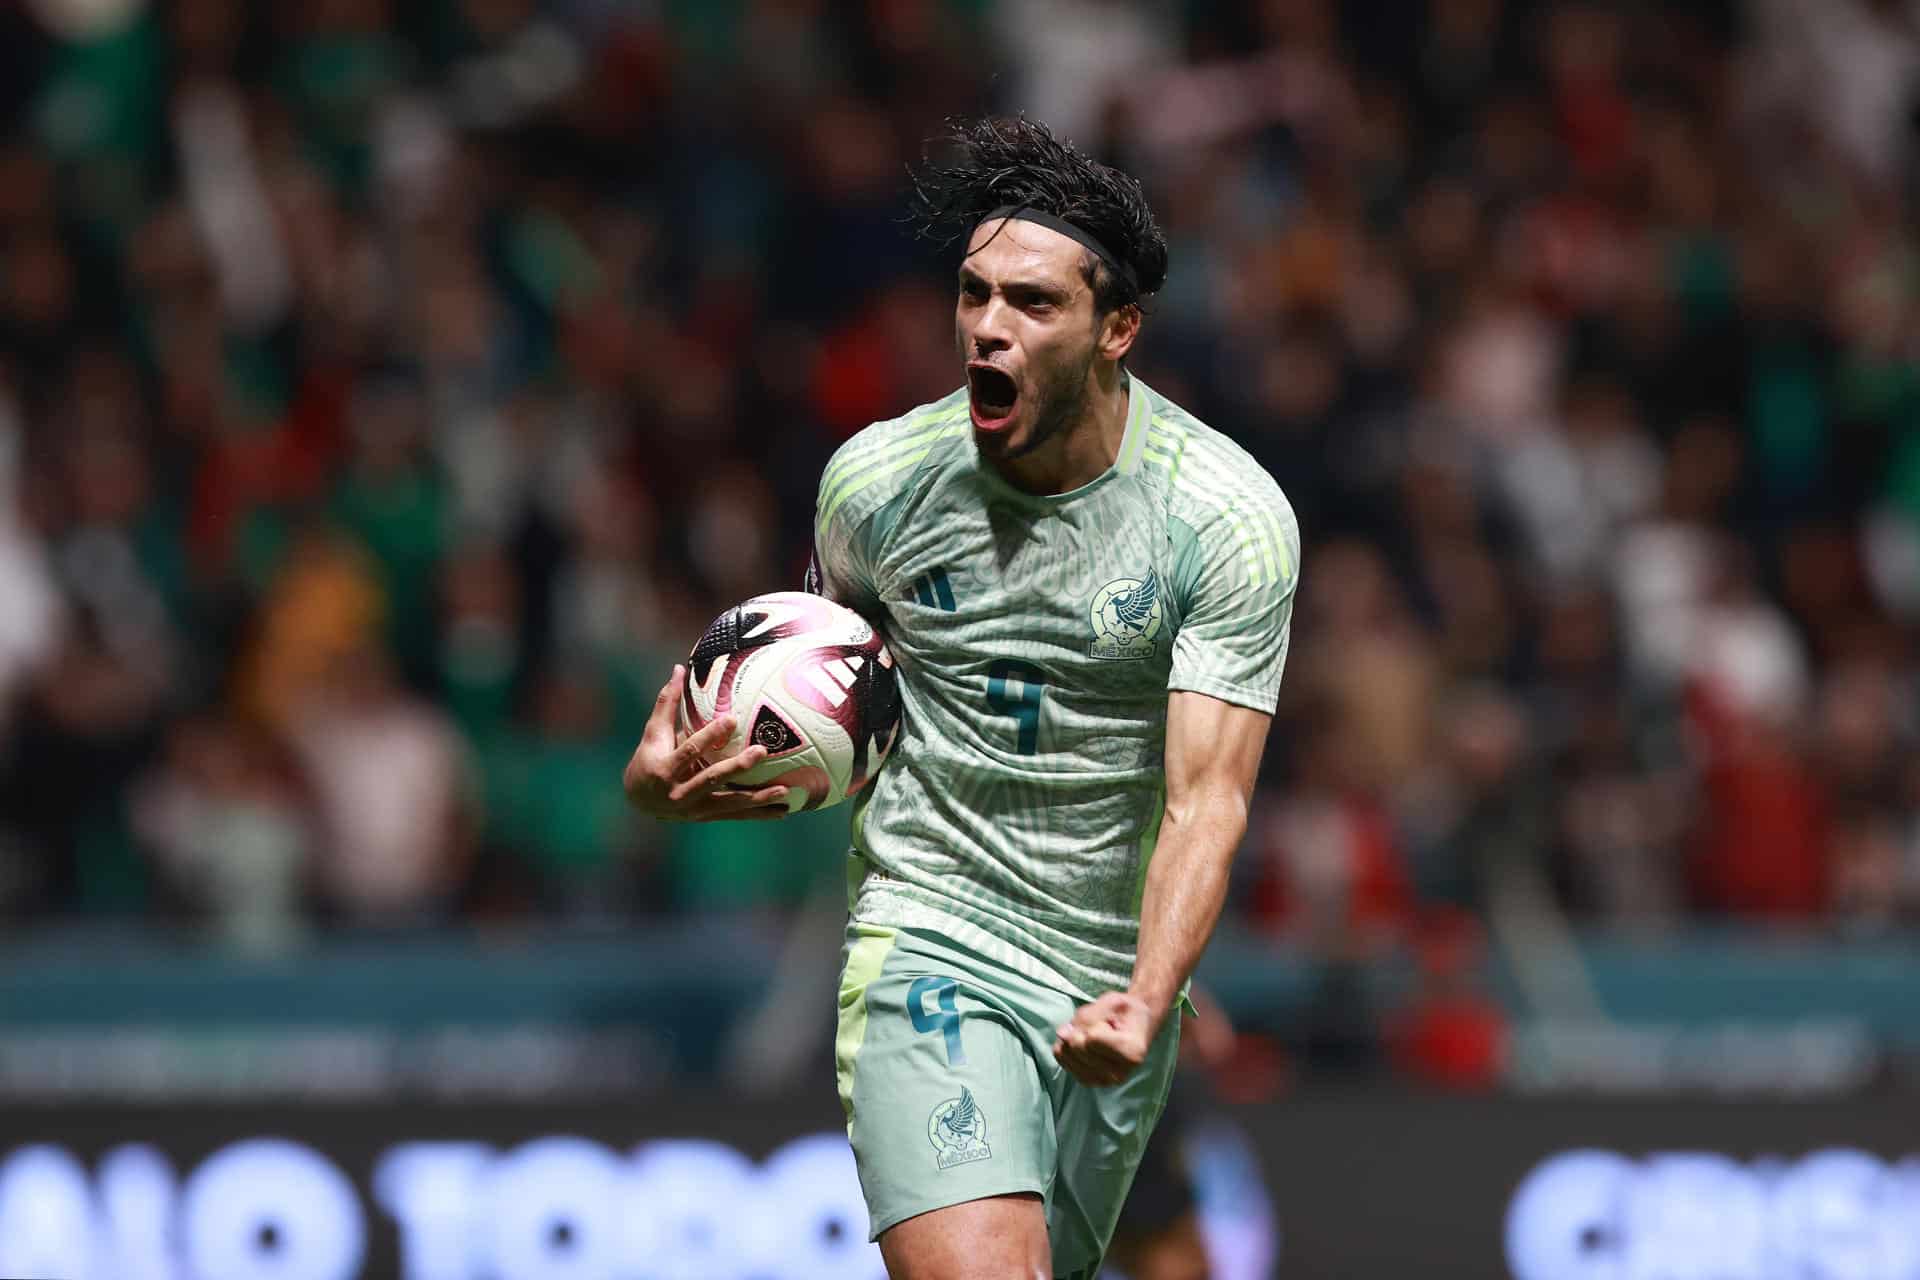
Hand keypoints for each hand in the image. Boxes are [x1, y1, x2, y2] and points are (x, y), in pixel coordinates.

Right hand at [623, 664, 790, 821]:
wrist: (639, 801)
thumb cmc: (649, 757)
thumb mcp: (653, 732)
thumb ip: (668, 702)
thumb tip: (679, 668)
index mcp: (665, 769)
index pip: (690, 750)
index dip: (710, 735)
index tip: (732, 718)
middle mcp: (679, 793)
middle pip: (712, 779)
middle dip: (738, 766)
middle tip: (762, 751)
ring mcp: (694, 809)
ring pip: (729, 803)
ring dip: (758, 798)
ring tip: (785, 789)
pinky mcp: (706, 817)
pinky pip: (735, 815)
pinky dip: (759, 813)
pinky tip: (783, 809)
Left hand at [1053, 992, 1157, 1086]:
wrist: (1135, 1026)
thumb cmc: (1126, 1013)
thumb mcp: (1113, 1002)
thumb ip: (1087, 1016)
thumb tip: (1062, 1033)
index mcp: (1131, 1052)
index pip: (1092, 1038)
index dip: (1093, 1023)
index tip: (1109, 1022)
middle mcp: (1118, 1074)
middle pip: (1077, 1047)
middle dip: (1080, 1030)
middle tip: (1099, 1027)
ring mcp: (1104, 1082)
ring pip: (1067, 1056)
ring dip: (1072, 1039)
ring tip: (1092, 1036)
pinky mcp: (1091, 1082)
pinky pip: (1064, 1062)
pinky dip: (1067, 1048)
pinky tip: (1082, 1044)